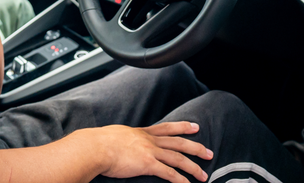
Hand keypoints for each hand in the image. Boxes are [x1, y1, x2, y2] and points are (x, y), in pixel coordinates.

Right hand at [95, 122, 212, 182]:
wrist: (95, 147)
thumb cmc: (99, 143)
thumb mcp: (115, 135)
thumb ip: (124, 138)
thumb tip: (120, 142)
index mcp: (142, 132)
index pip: (167, 128)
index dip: (183, 127)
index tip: (195, 126)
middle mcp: (149, 140)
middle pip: (179, 143)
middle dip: (196, 148)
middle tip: (209, 152)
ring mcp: (150, 152)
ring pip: (178, 158)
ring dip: (193, 167)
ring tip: (204, 176)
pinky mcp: (147, 164)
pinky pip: (169, 173)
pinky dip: (180, 180)